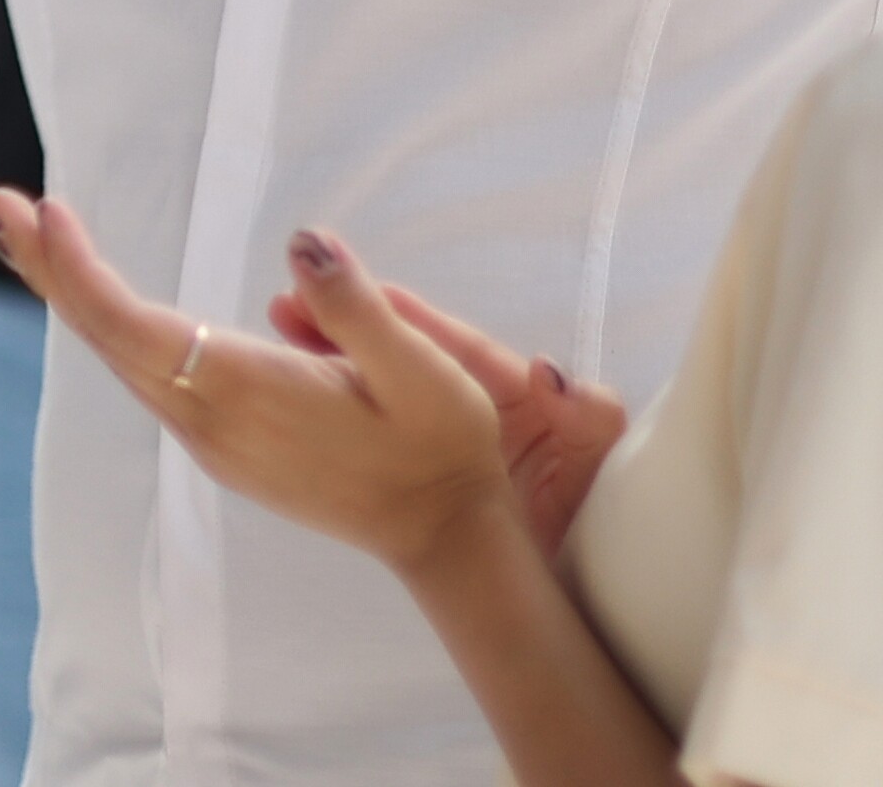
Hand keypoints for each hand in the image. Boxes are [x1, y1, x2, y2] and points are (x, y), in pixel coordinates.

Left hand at [0, 190, 514, 582]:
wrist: (441, 529)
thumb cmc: (439, 443)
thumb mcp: (422, 370)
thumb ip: (357, 306)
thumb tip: (302, 243)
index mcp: (247, 394)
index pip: (134, 326)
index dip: (81, 271)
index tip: (47, 211)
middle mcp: (210, 420)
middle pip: (107, 338)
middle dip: (48, 268)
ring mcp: (209, 437)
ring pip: (119, 356)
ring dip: (69, 293)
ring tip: (23, 236)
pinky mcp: (220, 441)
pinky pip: (143, 372)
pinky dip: (105, 323)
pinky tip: (89, 296)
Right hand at [277, 277, 631, 556]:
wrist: (585, 595)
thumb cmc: (603, 518)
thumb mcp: (600, 459)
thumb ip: (588, 413)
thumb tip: (546, 370)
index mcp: (515, 392)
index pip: (451, 344)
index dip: (402, 314)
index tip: (349, 287)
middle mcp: (474, 409)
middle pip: (403, 358)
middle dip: (348, 328)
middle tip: (287, 306)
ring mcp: (444, 445)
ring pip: (381, 394)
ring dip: (333, 364)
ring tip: (278, 340)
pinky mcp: (425, 482)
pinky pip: (379, 439)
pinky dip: (341, 414)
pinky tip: (300, 402)